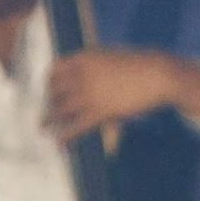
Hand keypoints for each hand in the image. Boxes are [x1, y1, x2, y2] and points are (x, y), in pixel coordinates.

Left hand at [43, 48, 199, 141]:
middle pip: (54, 90)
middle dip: (48, 101)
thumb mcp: (108, 58)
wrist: (157, 74)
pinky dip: (65, 136)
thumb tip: (78, 73)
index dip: (48, 82)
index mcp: (82, 58)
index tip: (48, 90)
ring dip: (49, 119)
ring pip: (60, 109)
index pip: (54, 70)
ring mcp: (89, 94)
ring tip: (41, 127)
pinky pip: (76, 126)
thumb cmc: (137, 66)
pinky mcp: (100, 112)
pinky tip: (59, 142)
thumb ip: (91, 65)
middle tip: (45, 109)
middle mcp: (81, 75)